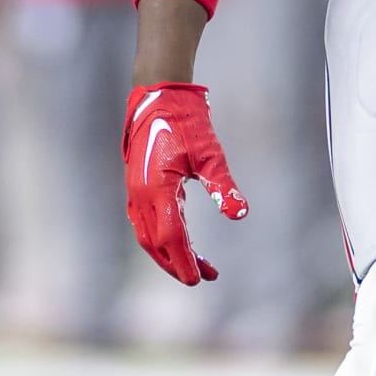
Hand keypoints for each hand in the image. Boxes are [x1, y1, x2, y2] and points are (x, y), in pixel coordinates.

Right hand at [122, 83, 246, 284]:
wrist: (159, 96)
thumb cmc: (186, 122)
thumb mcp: (210, 153)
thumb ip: (222, 185)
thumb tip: (240, 214)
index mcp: (156, 189)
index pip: (170, 237)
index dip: (185, 261)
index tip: (201, 279)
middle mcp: (140, 194)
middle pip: (155, 244)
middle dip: (178, 264)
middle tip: (204, 277)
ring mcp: (136, 191)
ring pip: (148, 235)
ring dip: (170, 253)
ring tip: (198, 265)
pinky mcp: (138, 187)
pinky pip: (146, 222)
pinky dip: (162, 238)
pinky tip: (181, 241)